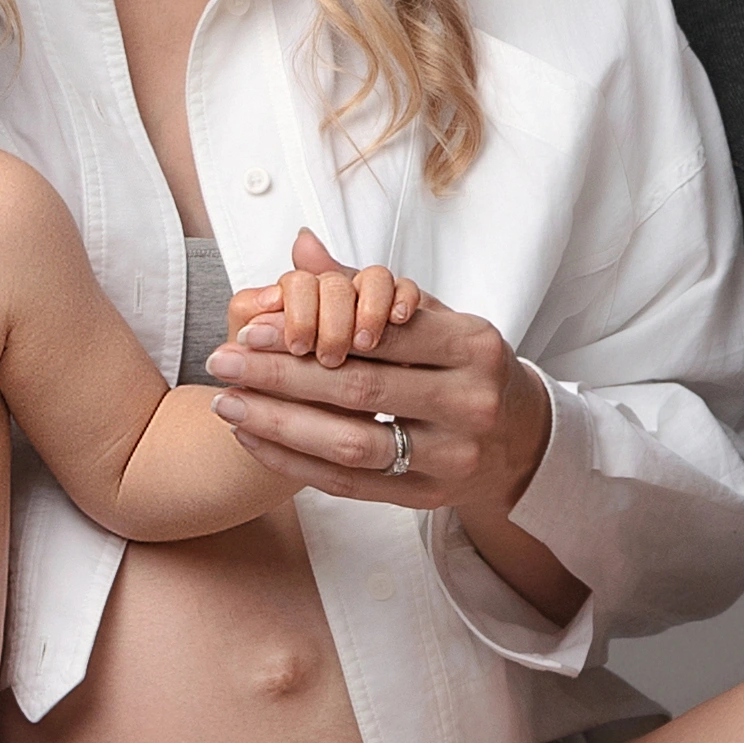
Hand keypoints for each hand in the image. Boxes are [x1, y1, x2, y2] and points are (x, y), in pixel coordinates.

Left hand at [207, 226, 547, 519]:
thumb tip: (301, 246)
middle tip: (223, 362)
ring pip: (352, 444)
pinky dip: (296, 462)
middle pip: (359, 390)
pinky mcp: (430, 496)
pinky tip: (256, 438)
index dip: (310, 330)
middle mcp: (471, 402)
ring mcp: (454, 456)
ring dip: (280, 424)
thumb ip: (367, 286)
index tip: (251, 328)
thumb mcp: (435, 317)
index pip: (380, 335)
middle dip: (281, 376)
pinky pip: (350, 484)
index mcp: (473, 345)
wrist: (520, 438)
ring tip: (229, 403)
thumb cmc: (465, 367)